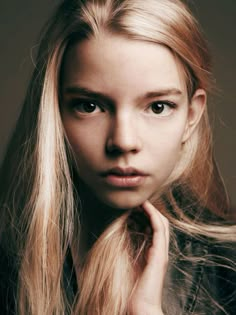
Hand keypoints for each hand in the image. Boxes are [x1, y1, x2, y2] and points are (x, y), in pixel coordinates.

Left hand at [129, 200, 168, 314]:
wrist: (141, 308)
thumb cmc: (134, 291)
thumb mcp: (130, 267)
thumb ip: (130, 253)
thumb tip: (122, 239)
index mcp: (153, 255)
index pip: (155, 230)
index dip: (148, 217)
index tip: (137, 208)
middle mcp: (160, 252)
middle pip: (160, 224)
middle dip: (151, 211)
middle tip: (140, 202)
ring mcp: (161, 252)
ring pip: (162, 224)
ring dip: (152, 210)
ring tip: (142, 201)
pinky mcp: (159, 254)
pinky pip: (159, 229)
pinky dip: (153, 215)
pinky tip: (145, 207)